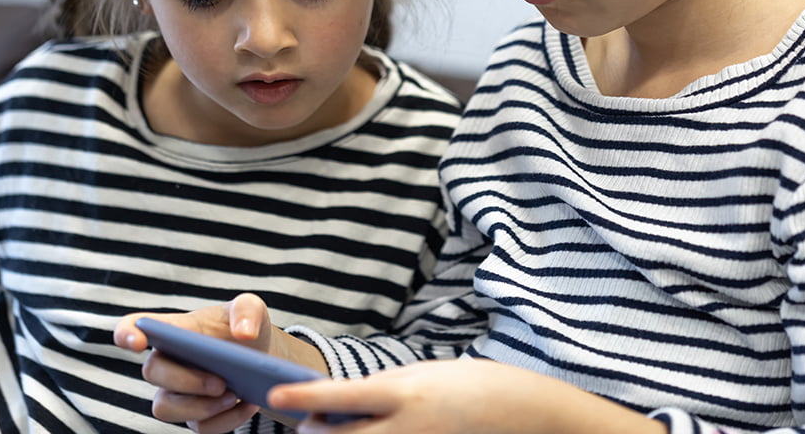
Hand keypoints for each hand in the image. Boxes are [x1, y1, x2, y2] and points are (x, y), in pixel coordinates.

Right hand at [113, 293, 327, 432]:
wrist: (264, 356)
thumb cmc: (245, 328)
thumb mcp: (252, 309)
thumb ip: (247, 310)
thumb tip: (243, 334)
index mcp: (174, 329)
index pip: (133, 326)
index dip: (126, 333)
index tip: (137, 342)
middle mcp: (168, 361)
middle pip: (151, 372)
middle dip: (185, 381)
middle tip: (221, 383)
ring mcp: (177, 391)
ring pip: (165, 409)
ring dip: (200, 407)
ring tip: (234, 396)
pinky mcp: (195, 415)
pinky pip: (199, 427)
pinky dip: (226, 420)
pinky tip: (248, 404)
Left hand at [267, 359, 666, 433]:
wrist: (531, 417)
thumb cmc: (478, 388)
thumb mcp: (428, 375)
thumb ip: (384, 391)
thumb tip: (339, 404)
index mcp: (407, 393)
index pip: (340, 395)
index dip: (303, 397)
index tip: (273, 397)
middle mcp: (406, 428)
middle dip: (313, 433)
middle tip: (311, 425)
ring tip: (338, 432)